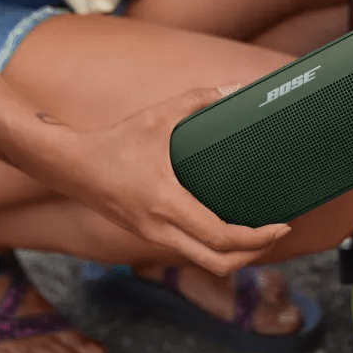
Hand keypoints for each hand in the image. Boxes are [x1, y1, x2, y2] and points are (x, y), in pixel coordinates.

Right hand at [70, 87, 290, 275]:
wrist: (71, 167)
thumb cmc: (114, 142)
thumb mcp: (158, 116)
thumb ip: (198, 100)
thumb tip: (233, 88)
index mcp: (167, 203)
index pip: (222, 237)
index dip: (258, 238)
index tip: (281, 225)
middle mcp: (161, 229)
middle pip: (220, 264)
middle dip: (255, 253)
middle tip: (277, 232)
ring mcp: (154, 237)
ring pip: (206, 264)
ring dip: (236, 255)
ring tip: (259, 232)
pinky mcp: (150, 237)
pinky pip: (191, 253)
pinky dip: (215, 249)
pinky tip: (227, 228)